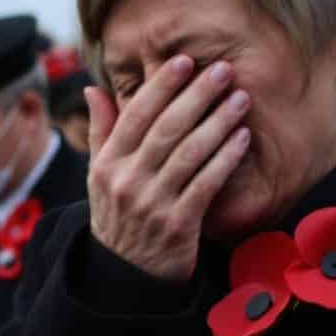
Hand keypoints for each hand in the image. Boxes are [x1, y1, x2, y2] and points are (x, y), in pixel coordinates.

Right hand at [85, 55, 254, 281]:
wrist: (124, 274)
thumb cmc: (116, 214)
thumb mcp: (99, 174)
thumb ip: (101, 130)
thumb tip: (92, 88)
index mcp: (106, 163)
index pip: (135, 115)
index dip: (161, 86)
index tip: (185, 61)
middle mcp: (127, 181)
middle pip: (166, 128)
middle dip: (197, 95)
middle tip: (224, 70)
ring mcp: (153, 204)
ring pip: (190, 153)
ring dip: (219, 122)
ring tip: (240, 99)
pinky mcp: (178, 225)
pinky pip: (207, 184)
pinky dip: (226, 159)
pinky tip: (243, 138)